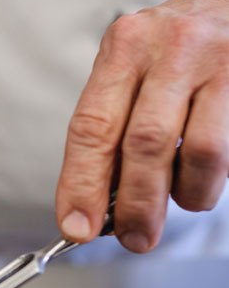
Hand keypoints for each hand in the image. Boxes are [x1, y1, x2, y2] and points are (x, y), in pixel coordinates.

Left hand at [56, 0, 228, 251]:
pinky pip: (226, 150)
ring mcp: (215, 62)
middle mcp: (167, 50)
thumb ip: (112, 127)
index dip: (81, 183)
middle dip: (135, 203)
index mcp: (122, 49)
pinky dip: (208, 181)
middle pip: (142, 142)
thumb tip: (97, 201)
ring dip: (181, 195)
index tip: (75, 224)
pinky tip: (199, 182)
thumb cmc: (170, 52)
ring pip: (195, 151)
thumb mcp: (131, 72)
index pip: (91, 126)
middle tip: (133, 238)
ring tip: (178, 204)